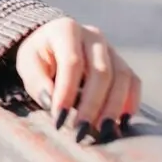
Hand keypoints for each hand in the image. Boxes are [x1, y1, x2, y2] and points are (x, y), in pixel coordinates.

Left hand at [14, 17, 141, 142]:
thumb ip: (37, 82)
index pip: (72, 62)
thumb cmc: (38, 56)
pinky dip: (130, 102)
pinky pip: (133, 81)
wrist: (52, 43)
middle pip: (101, 72)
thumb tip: (52, 103)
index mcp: (66, 30)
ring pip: (122, 77)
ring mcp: (111, 49)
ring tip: (103, 131)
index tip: (60, 118)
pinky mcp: (121, 63)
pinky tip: (122, 122)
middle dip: (92, 105)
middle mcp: (93, 36)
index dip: (67, 92)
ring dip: (113, 107)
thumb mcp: (28, 65)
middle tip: (82, 131)